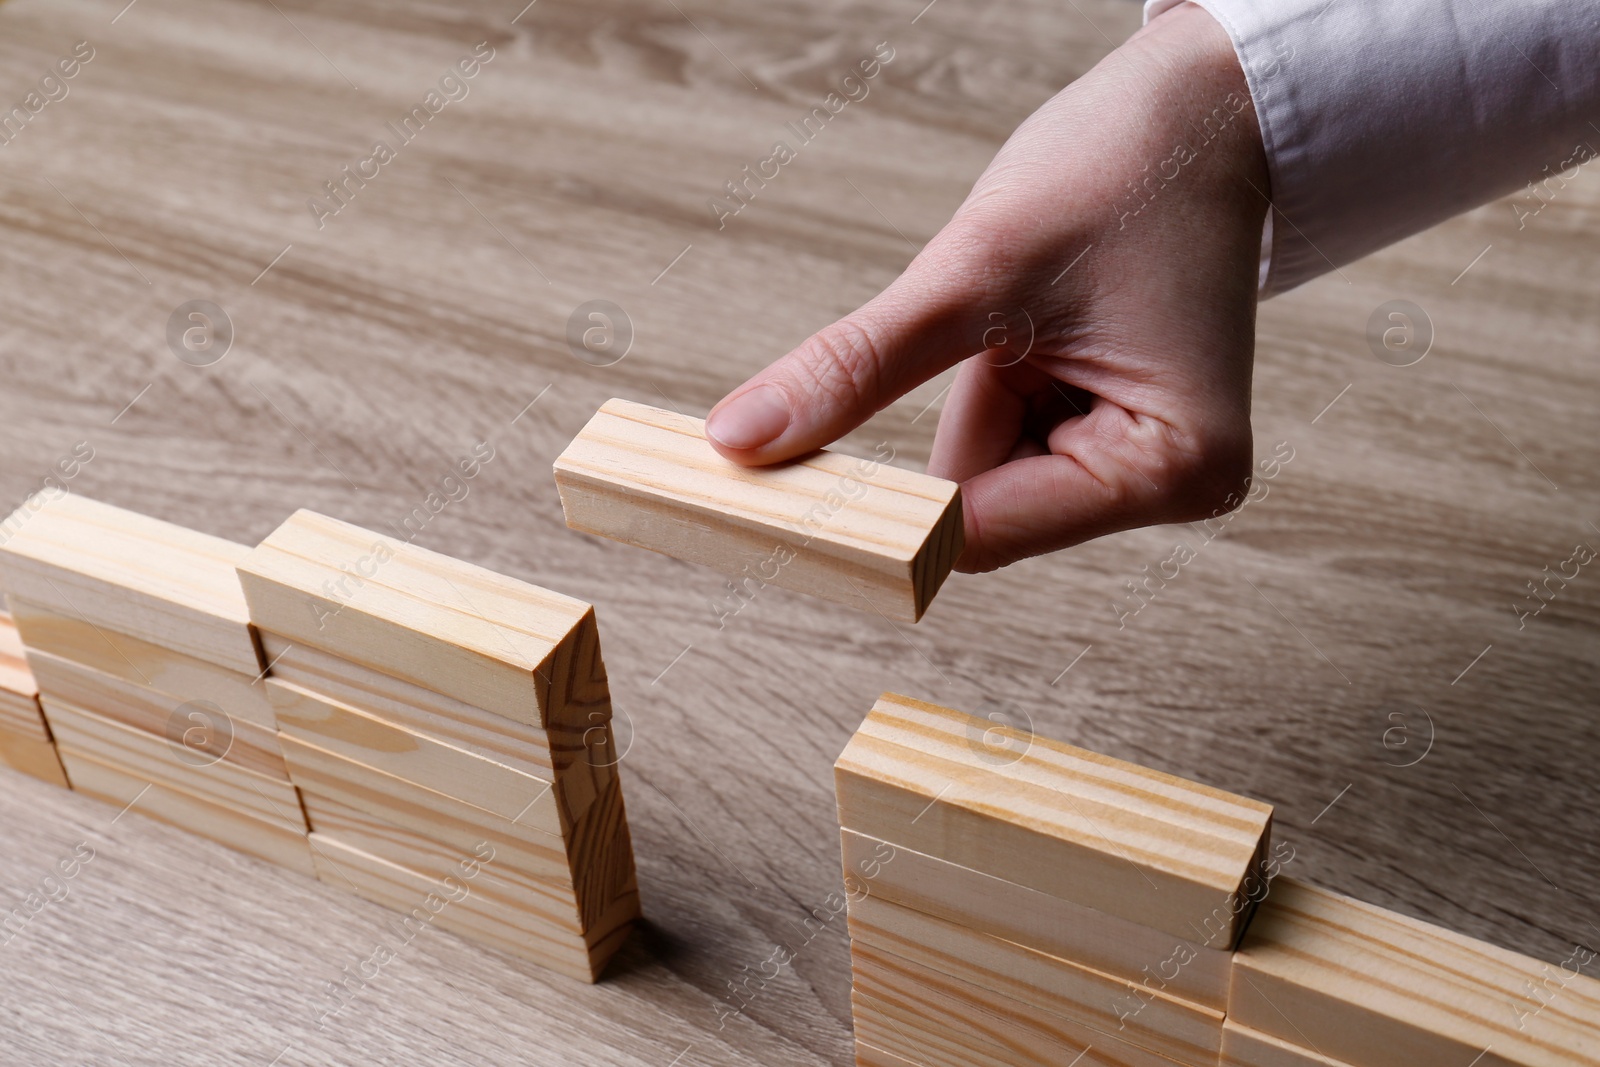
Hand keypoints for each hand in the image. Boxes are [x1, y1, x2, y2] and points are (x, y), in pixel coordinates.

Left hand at [704, 3, 1268, 572]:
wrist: (1201, 110)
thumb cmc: (1124, 168)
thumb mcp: (974, 271)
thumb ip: (856, 367)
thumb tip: (741, 441)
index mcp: (1170, 468)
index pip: (978, 534)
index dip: (878, 509)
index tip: (779, 477)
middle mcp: (1170, 486)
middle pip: (980, 511)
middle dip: (952, 416)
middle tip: (963, 331)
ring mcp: (1143, 464)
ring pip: (984, 475)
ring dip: (973, 393)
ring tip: (1030, 309)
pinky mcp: (1115, 435)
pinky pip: (1008, 440)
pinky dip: (991, 386)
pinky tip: (1035, 323)